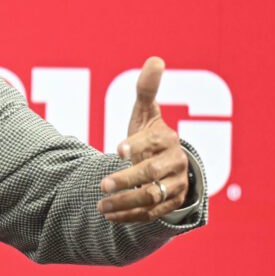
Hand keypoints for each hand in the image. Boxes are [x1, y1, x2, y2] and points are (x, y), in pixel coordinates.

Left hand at [97, 56, 188, 221]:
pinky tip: (108, 215)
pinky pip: (151, 214)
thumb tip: (155, 59)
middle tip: (102, 184)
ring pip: (151, 197)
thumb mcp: (146, 112)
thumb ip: (146, 89)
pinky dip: (129, 216)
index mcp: (167, 139)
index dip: (136, 145)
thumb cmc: (151, 134)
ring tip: (100, 204)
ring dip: (125, 202)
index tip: (117, 149)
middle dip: (126, 179)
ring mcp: (174, 186)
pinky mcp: (171, 204)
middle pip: (152, 174)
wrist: (171, 164)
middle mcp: (174, 164)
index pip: (153, 142)